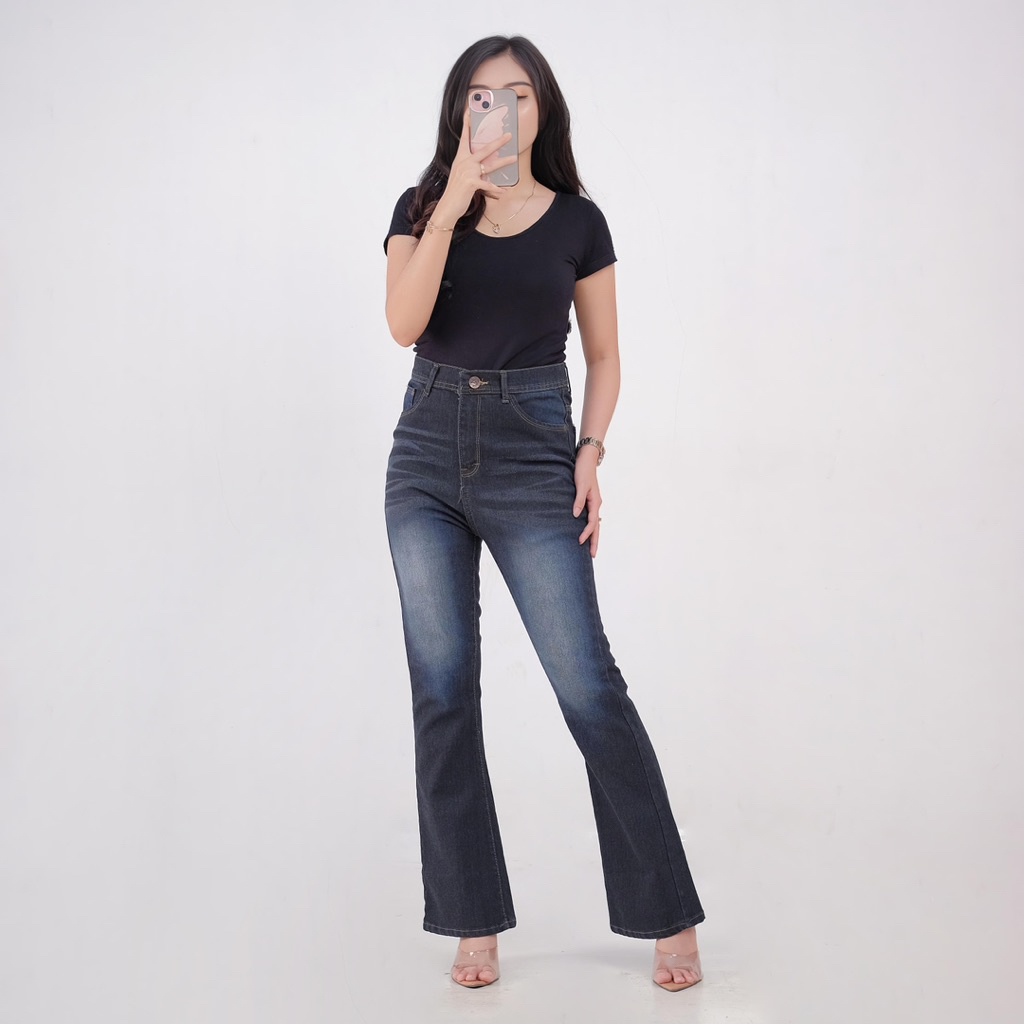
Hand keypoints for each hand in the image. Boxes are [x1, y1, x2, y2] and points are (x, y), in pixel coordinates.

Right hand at [434, 107, 517, 223]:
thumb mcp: (461, 175)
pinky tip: (505, 191)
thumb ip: (470, 168)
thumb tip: (482, 165)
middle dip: (498, 141)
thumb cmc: (455, 192)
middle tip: (509, 135)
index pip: (464, 138)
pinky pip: (488, 185)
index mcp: (460, 158)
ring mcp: (467, 172)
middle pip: (484, 149)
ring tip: (514, 158)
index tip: (469, 111)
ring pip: (490, 165)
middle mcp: (464, 162)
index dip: (467, 124)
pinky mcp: (471, 183)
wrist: (448, 206)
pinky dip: (497, 189)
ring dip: (504, 162)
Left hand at [572, 447, 601, 557]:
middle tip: (593, 556)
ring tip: (590, 548)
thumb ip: (578, 500)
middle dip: (594, 541)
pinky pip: (590, 518)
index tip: (579, 542)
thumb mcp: (580, 485)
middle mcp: (596, 504)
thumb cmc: (583, 470)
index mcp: (595, 502)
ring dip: (593, 536)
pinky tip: (586, 532)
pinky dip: (590, 527)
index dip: (586, 534)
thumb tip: (575, 515)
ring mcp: (593, 503)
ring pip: (595, 524)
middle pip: (596, 527)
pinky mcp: (589, 500)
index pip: (592, 523)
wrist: (586, 459)